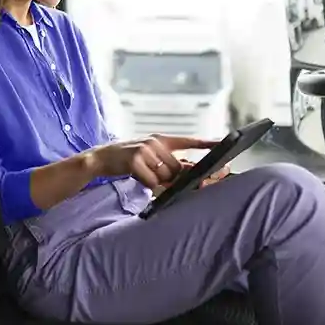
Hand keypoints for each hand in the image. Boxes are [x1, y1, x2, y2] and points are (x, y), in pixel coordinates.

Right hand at [87, 134, 218, 188]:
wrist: (101, 157)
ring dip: (158, 182)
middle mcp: (156, 142)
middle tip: (159, 177)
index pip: (189, 141)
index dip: (207, 143)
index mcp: (161, 139)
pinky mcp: (136, 161)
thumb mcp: (150, 155)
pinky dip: (148, 184)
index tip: (223, 143)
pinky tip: (137, 177)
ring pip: (166, 175)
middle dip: (174, 178)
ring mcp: (146, 150)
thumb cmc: (128, 158)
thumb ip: (168, 162)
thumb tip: (188, 172)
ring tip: (142, 173)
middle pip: (178, 167)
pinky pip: (152, 181)